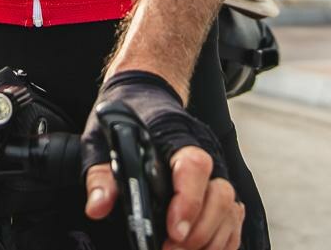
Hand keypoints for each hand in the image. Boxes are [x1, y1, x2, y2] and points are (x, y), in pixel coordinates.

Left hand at [80, 71, 242, 249]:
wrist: (144, 96)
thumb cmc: (125, 118)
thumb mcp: (101, 140)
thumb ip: (101, 176)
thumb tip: (98, 207)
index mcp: (175, 138)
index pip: (194, 167)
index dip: (188, 201)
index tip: (174, 230)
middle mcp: (204, 153)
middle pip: (220, 195)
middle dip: (199, 231)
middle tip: (170, 248)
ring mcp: (214, 172)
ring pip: (230, 210)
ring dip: (210, 239)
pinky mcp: (217, 189)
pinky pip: (233, 219)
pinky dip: (222, 241)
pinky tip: (199, 249)